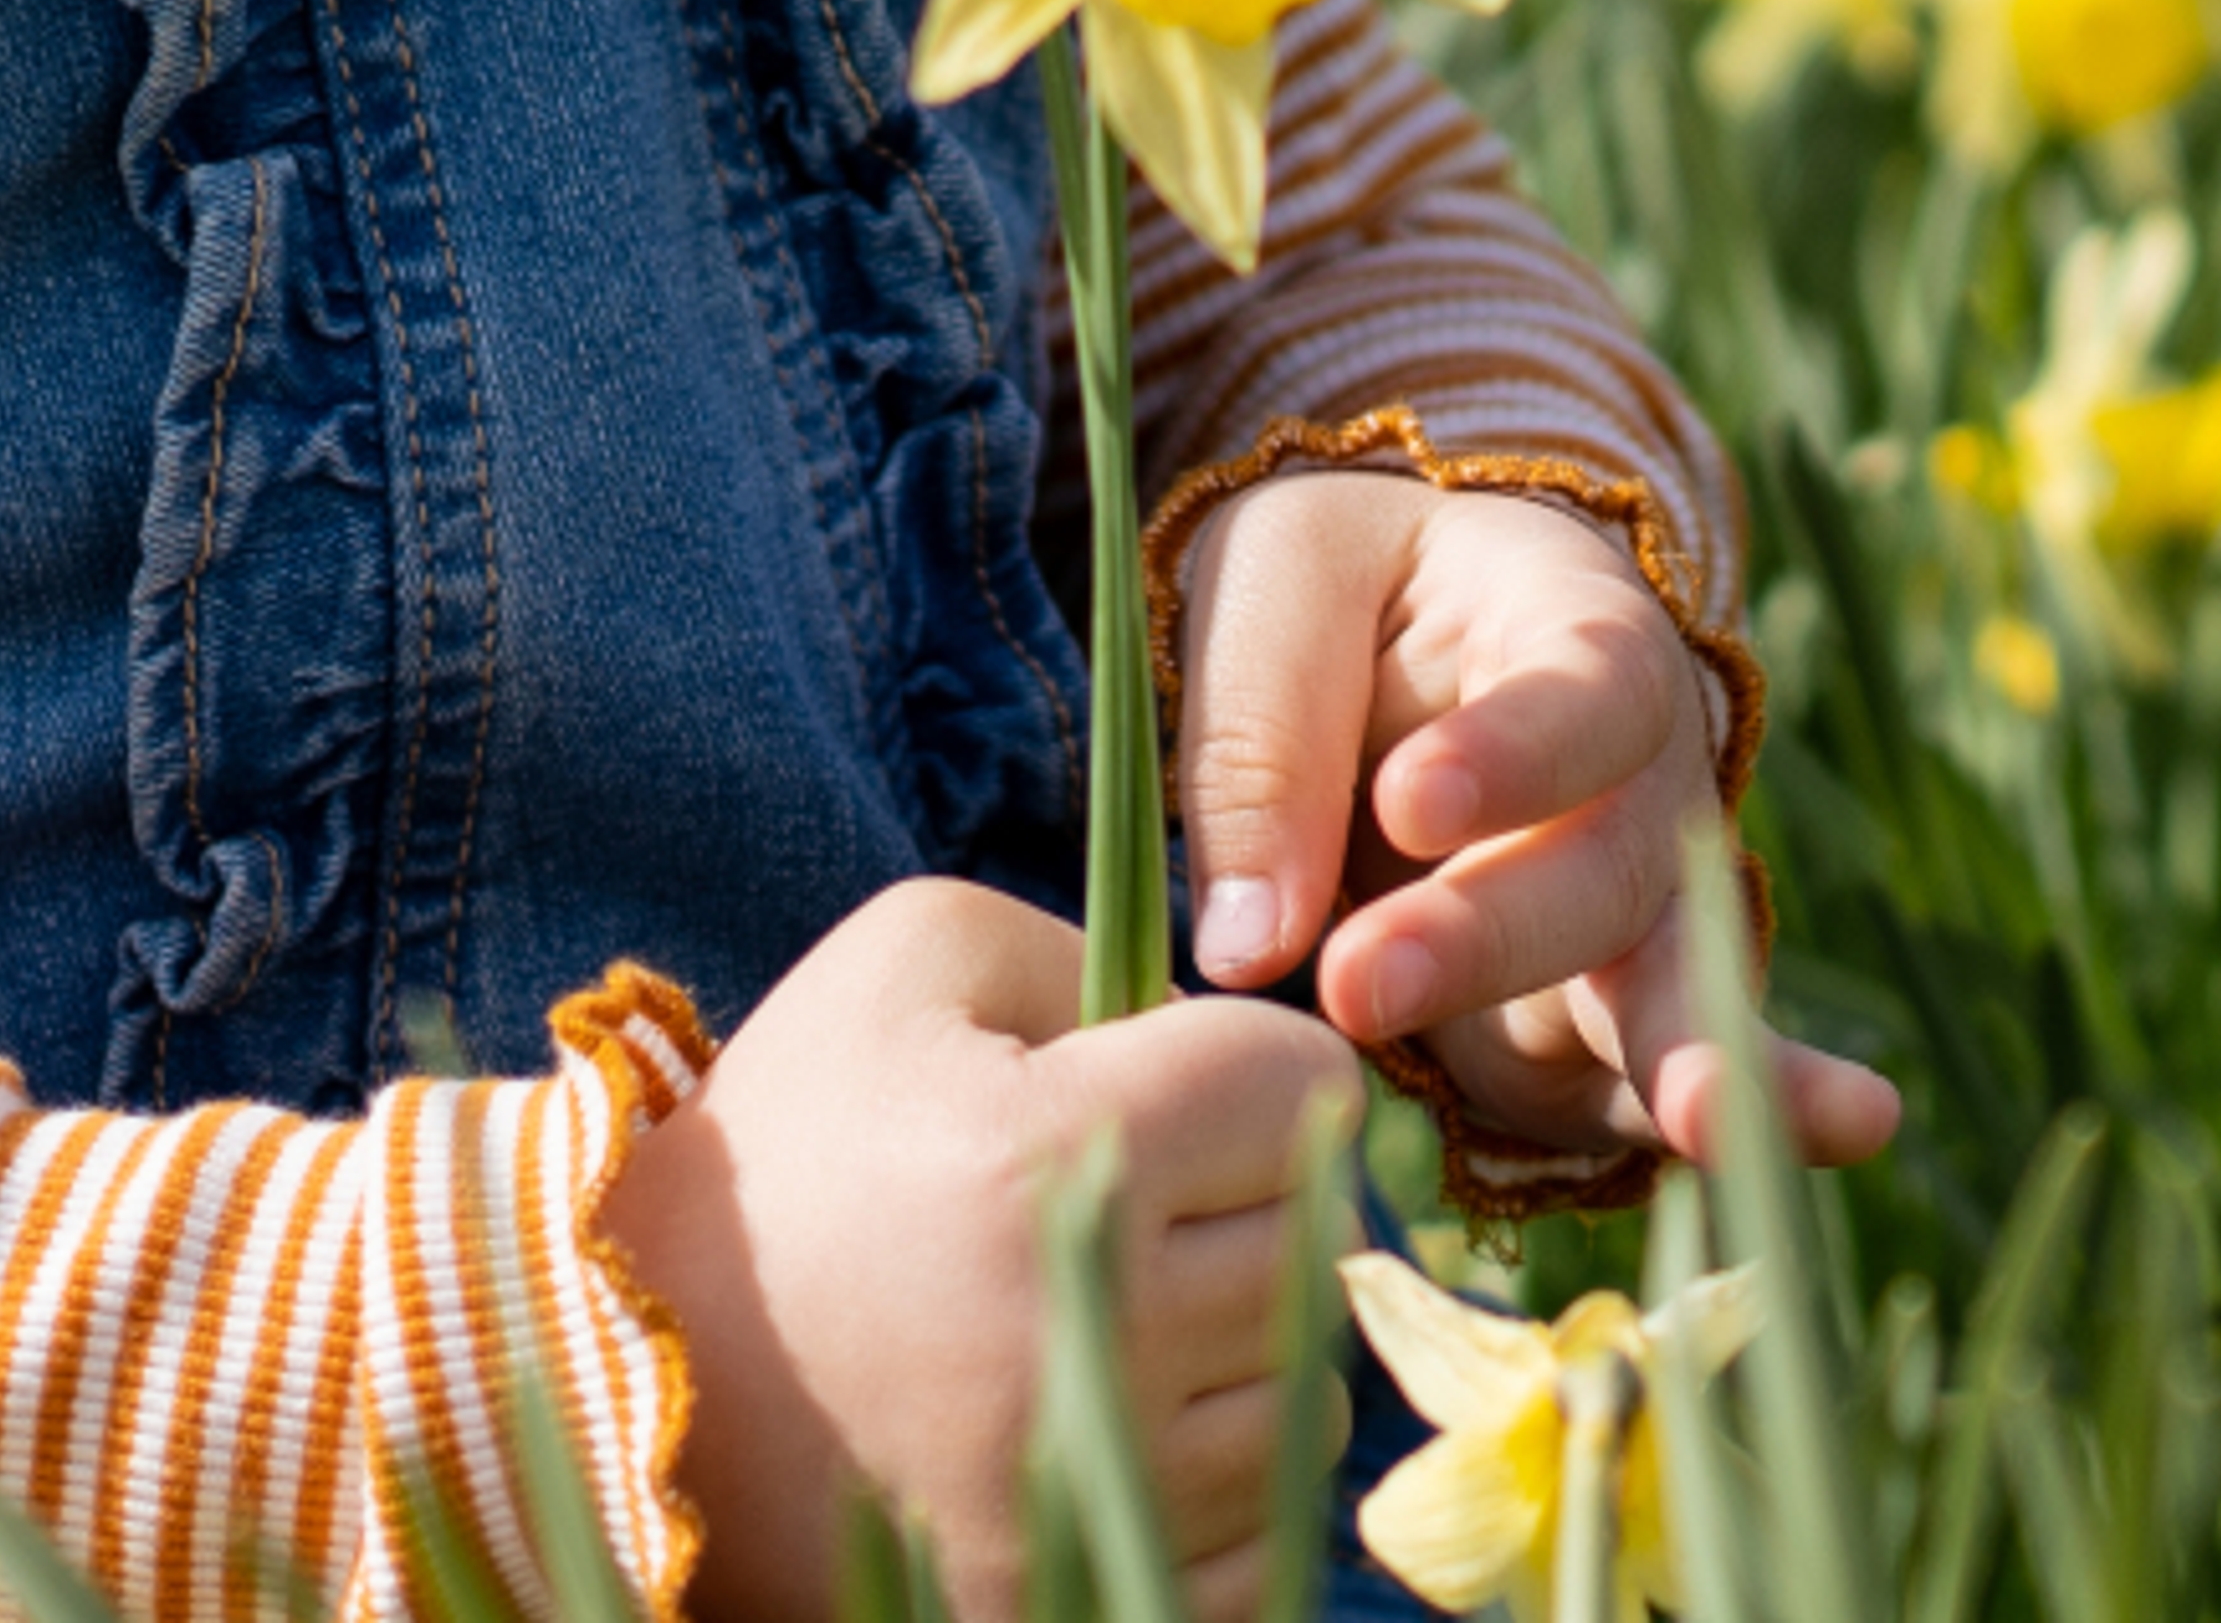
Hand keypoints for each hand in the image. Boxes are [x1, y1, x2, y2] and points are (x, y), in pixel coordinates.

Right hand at [602, 874, 1361, 1622]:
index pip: (1310, 1090)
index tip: (1181, 1092)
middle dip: (1254, 1210)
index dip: (1255, 1073)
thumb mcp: (917, 956)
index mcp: (1062, 1153)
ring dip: (1246, 1362)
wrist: (619, 1373)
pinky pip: (1245, 1550)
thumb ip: (1097, 944)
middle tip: (1146, 1211)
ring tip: (1125, 1325)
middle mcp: (1087, 1333)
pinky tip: (1111, 1440)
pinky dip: (1207, 1498)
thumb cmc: (787, 1141)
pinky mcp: (1054, 1617)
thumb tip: (1226, 1028)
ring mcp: (1076, 1500)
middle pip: (1321, 1250)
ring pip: (1305, 1410)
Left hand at [1177, 467, 1899, 1173]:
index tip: (1406, 800)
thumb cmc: (1337, 595)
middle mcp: (1645, 776)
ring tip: (1712, 1119)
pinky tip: (1819, 1156)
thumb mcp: (1277, 584)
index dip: (1510, 747)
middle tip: (1357, 978)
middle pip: (1610, 860)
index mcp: (1576, 625)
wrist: (1385, 649)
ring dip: (1678, 1055)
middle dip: (1492, 933)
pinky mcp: (1600, 1033)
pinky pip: (1660, 1088)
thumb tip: (1251, 941)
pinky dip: (1740, 1132)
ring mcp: (1643, 912)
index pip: (1577, 686)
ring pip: (1669, 984)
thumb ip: (1261, 736)